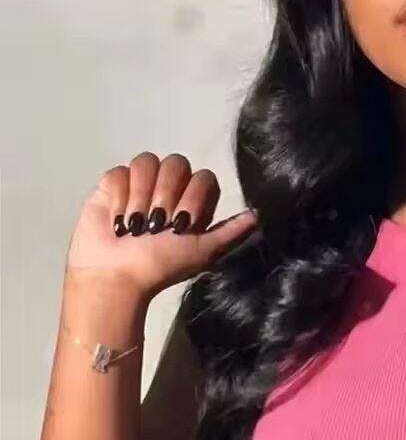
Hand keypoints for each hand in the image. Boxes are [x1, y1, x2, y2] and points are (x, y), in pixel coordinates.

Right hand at [65, 151, 258, 299]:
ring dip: (141, 195)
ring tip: (134, 225)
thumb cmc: (161, 266)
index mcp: (194, 201)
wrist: (117, 277)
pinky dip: (119, 197)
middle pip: (176, 163)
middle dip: (165, 194)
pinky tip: (117, 220)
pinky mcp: (113, 186)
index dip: (193, 196)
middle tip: (156, 223)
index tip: (182, 223)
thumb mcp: (203, 252)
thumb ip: (231, 232)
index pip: (204, 176)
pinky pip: (119, 172)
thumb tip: (257, 215)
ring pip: (147, 162)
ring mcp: (141, 184)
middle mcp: (171, 188)